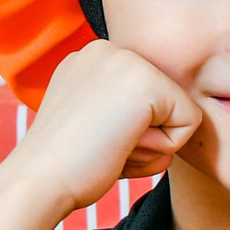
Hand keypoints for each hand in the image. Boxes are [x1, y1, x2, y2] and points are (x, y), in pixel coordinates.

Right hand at [4, 40, 202, 215]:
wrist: (39, 180)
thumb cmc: (64, 165)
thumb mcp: (90, 121)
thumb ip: (118, 109)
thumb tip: (152, 116)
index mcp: (93, 58)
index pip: (148, 100)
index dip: (130, 133)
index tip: (91, 139)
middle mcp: (109, 49)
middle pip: (165, 105)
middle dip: (144, 139)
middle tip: (99, 146)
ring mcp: (128, 61)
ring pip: (179, 114)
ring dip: (150, 147)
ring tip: (107, 146)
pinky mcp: (148, 82)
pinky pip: (190, 123)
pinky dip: (162, 149)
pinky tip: (122, 146)